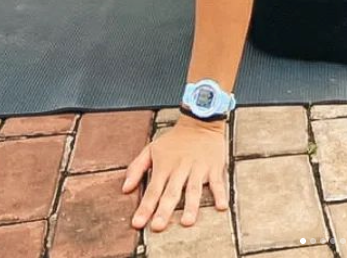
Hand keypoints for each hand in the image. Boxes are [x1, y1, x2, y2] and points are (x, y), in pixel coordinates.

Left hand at [124, 117, 228, 232]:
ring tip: (187, 222)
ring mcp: (198, 168)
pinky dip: (220, 194)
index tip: (137, 223)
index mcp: (164, 166)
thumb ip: (136, 168)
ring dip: (191, 206)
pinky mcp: (213, 166)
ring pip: (194, 189)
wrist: (200, 120)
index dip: (145, 207)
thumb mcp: (151, 149)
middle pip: (171, 192)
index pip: (152, 190)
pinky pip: (217, 182)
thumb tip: (125, 189)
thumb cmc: (174, 139)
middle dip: (164, 210)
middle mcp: (180, 168)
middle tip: (158, 227)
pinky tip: (221, 206)